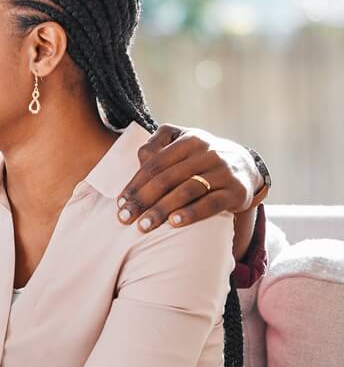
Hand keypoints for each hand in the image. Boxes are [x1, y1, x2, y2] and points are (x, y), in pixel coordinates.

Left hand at [116, 124, 260, 232]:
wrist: (246, 165)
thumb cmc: (201, 156)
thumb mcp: (182, 141)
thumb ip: (158, 144)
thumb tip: (140, 159)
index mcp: (189, 140)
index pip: (154, 164)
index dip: (135, 184)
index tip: (121, 203)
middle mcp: (207, 153)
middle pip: (167, 178)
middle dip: (142, 200)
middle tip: (125, 218)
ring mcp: (223, 172)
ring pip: (187, 190)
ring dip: (162, 209)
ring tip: (144, 225)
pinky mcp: (236, 191)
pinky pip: (211, 203)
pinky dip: (191, 213)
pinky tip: (174, 223)